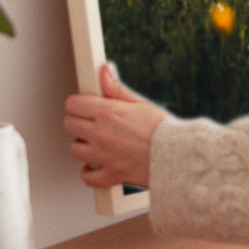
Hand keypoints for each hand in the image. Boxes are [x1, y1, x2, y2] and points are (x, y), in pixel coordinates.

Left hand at [63, 62, 167, 189]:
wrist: (179, 156)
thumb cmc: (164, 129)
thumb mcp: (140, 103)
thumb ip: (117, 88)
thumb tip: (105, 70)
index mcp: (109, 113)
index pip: (74, 104)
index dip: (78, 103)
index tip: (83, 105)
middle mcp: (102, 134)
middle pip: (69, 125)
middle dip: (77, 121)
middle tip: (89, 122)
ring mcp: (104, 156)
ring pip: (74, 150)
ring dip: (82, 145)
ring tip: (94, 142)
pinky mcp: (111, 175)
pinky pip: (88, 177)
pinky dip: (89, 172)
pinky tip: (95, 165)